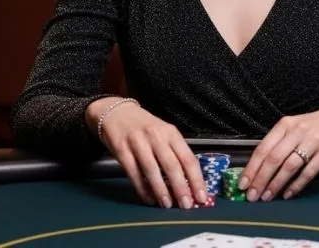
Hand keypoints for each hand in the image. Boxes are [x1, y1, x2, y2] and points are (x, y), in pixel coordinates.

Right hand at [85, 97, 207, 208]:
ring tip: (167, 205)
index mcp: (171, 132)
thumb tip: (189, 181)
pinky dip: (142, 188)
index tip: (201, 197)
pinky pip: (134, 173)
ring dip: (161, 190)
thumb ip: (175, 152)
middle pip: (172, 165)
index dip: (196, 179)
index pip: (188, 158)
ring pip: (152, 170)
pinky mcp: (122, 150)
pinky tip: (149, 199)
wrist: (117, 112)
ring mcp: (138, 142)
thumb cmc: (145, 126)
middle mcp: (156, 136)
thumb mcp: (164, 133)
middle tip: (186, 205)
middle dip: (181, 188)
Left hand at [239, 103, 318, 201]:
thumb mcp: (296, 126)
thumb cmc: (318, 124)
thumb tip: (259, 167)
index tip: (243, 183)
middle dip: (260, 179)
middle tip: (252, 195)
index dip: (251, 168)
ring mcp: (313, 141)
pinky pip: (308, 172)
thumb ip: (279, 142)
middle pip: (273, 158)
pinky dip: (296, 185)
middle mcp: (297, 131)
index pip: (263, 148)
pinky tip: (288, 193)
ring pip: (289, 166)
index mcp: (285, 124)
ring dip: (276, 184)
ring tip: (267, 196)